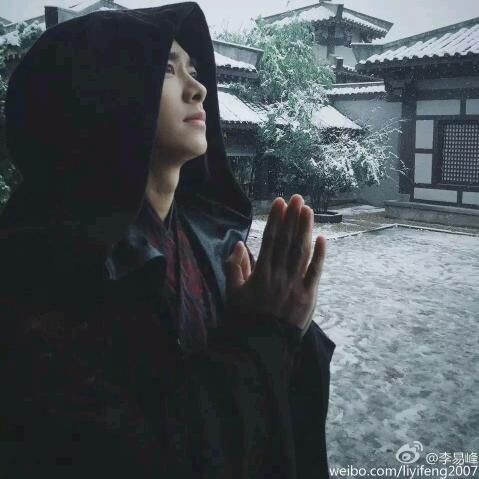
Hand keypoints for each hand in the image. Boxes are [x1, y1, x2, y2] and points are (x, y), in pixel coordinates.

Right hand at [224, 194, 325, 335]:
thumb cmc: (245, 319)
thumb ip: (234, 268)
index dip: (276, 220)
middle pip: (288, 241)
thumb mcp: (233, 294)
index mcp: (261, 273)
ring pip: (302, 252)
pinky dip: (320, 255)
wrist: (262, 346)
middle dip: (292, 218)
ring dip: (305, 230)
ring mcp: (296, 285)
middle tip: (297, 198)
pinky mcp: (309, 296)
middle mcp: (280, 275)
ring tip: (308, 210)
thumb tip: (239, 244)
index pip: (270, 240)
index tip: (280, 202)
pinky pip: (316, 272)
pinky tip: (322, 238)